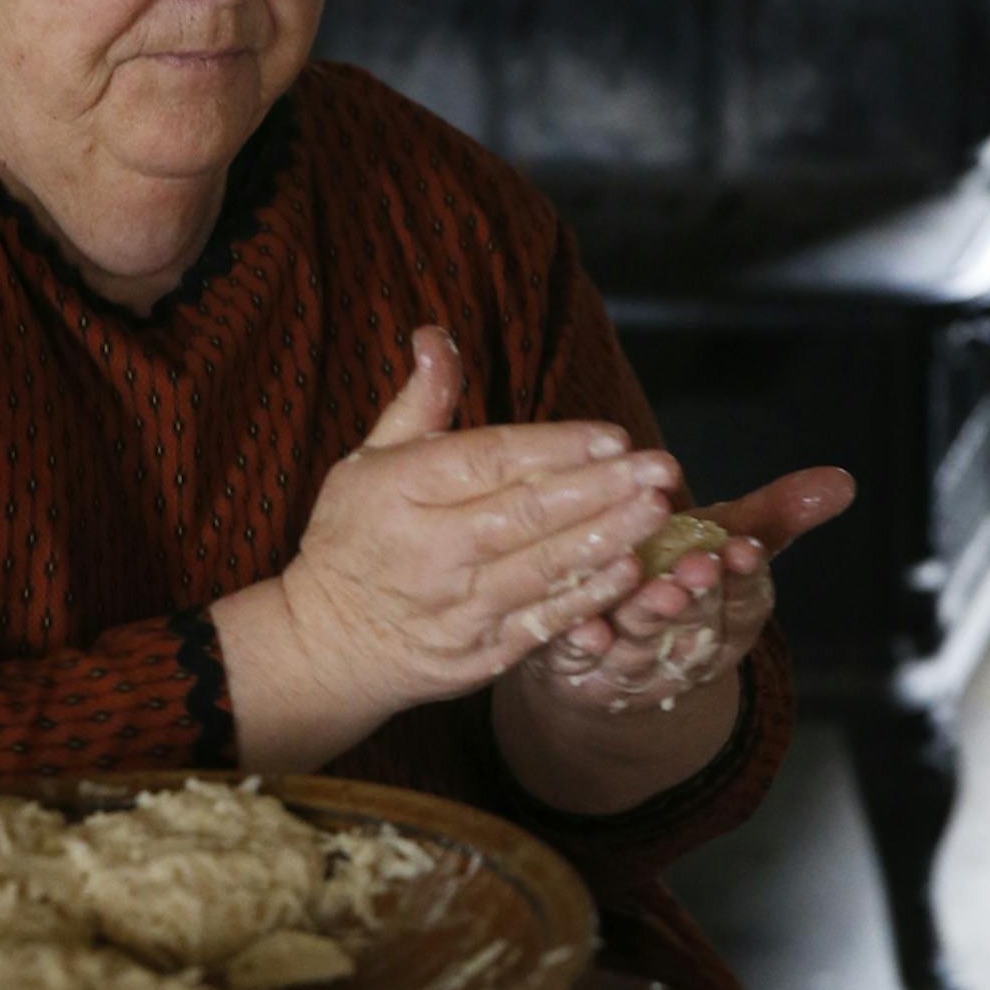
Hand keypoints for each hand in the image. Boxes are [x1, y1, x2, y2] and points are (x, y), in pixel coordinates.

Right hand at [277, 328, 684, 725]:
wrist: (329, 645)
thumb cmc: (354, 537)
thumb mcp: (370, 460)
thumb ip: (419, 403)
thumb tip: (437, 335)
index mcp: (402, 491)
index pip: (490, 461)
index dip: (557, 448)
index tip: (614, 435)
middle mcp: (431, 549)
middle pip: (526, 513)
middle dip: (602, 489)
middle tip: (659, 468)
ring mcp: (457, 608)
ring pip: (543, 568)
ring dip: (608, 538)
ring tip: (658, 510)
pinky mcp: (480, 654)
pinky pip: (543, 622)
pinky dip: (589, 597)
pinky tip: (631, 571)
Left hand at [507, 465, 855, 718]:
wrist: (610, 647)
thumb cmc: (675, 570)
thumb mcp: (725, 538)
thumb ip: (777, 513)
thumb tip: (844, 481)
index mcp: (730, 618)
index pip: (746, 600)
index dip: (746, 577)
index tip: (745, 548)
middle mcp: (689, 652)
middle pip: (697, 626)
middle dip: (698, 596)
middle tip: (698, 566)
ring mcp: (637, 670)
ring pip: (644, 646)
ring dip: (647, 619)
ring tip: (649, 589)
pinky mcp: (584, 677)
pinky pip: (584, 665)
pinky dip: (584, 648)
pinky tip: (584, 627)